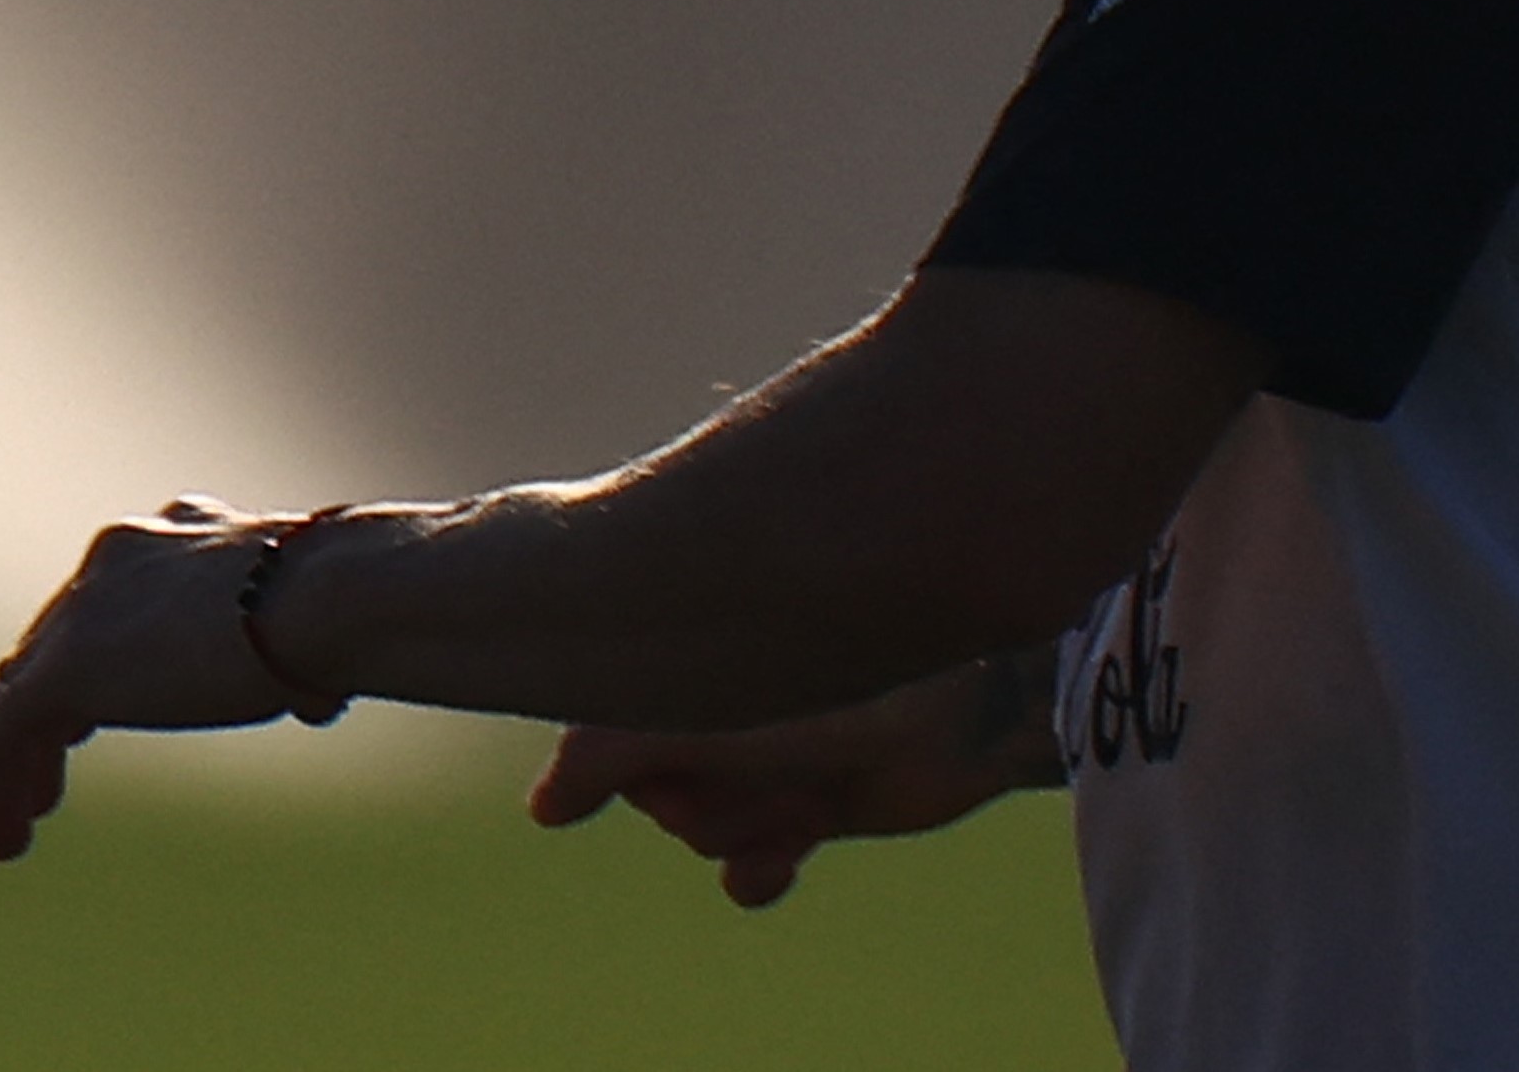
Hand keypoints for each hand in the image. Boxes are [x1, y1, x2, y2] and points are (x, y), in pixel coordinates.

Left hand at [0, 501, 331, 859]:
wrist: (334, 598)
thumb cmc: (355, 608)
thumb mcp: (312, 622)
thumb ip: (285, 652)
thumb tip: (319, 701)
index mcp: (177, 530)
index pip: (103, 604)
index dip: (88, 669)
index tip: (83, 728)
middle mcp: (115, 559)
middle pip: (46, 650)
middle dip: (35, 724)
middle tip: (36, 787)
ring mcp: (82, 612)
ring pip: (13, 700)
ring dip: (3, 770)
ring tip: (0, 834)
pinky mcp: (64, 667)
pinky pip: (0, 739)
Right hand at [533, 649, 1057, 908]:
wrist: (974, 708)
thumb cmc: (843, 680)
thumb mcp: (706, 710)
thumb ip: (606, 750)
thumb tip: (544, 811)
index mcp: (694, 650)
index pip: (604, 727)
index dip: (625, 751)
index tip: (669, 735)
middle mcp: (723, 702)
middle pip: (655, 790)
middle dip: (706, 790)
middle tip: (776, 753)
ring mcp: (767, 756)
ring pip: (703, 831)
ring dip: (752, 821)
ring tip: (811, 785)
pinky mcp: (810, 804)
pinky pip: (744, 868)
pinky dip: (761, 867)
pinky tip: (790, 848)